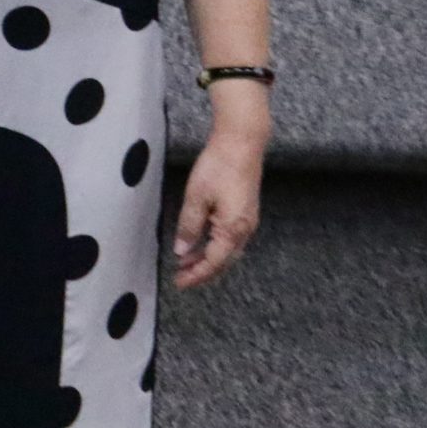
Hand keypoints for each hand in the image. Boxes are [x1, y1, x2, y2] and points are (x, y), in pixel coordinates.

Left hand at [172, 128, 262, 288]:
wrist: (242, 144)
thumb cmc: (219, 167)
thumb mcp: (196, 197)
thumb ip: (189, 226)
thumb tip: (181, 250)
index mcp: (233, 229)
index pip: (213, 262)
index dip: (196, 275)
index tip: (179, 283)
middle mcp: (245, 230)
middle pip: (223, 261)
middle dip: (202, 271)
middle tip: (180, 278)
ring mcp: (247, 221)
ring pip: (227, 251)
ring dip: (207, 259)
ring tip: (185, 263)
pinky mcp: (245, 212)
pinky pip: (230, 238)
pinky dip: (214, 246)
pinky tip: (199, 243)